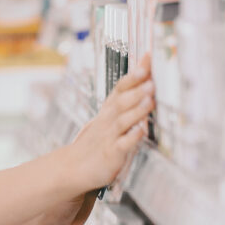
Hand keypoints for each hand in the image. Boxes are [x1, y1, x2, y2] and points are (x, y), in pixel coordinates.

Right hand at [64, 53, 153, 192]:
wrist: (74, 167)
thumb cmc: (97, 141)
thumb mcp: (109, 119)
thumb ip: (127, 102)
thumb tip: (147, 83)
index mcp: (109, 109)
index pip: (121, 86)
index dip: (134, 72)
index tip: (148, 57)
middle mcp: (108, 120)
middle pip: (122, 100)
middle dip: (136, 89)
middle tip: (151, 78)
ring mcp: (109, 136)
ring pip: (122, 120)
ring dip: (136, 109)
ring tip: (149, 99)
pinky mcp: (111, 154)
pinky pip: (122, 144)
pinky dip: (131, 137)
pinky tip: (141, 131)